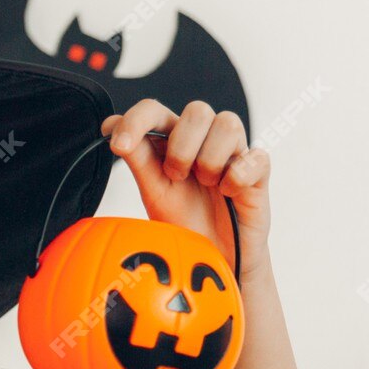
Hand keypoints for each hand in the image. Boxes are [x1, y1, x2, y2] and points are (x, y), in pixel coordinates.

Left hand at [101, 98, 271, 279]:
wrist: (214, 259)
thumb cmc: (184, 222)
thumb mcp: (153, 191)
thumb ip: (137, 156)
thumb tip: (111, 124)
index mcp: (173, 140)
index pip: (156, 110)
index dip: (136, 119)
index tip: (117, 143)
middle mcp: (204, 140)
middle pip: (197, 110)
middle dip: (181, 148)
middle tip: (177, 176)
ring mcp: (233, 153)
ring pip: (228, 123)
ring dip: (210, 160)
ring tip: (207, 186)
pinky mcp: (258, 171)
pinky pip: (256, 156)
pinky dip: (237, 176)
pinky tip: (229, 193)